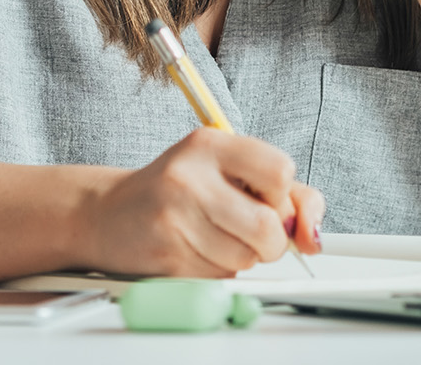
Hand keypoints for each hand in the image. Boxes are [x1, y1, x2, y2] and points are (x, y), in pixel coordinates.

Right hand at [78, 129, 323, 277]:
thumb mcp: (228, 173)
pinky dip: (216, 274)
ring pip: (246, 258)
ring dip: (240, 259)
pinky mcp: (166, 253)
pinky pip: (219, 278)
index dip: (283, 197)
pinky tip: (193, 251)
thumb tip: (313, 235)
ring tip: (213, 237)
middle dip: (269, 241)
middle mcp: (191, 173)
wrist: (107, 214)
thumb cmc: (177, 192)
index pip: (281, 170)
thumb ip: (285, 196)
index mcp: (210, 143)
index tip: (268, 201)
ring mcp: (175, 214)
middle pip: (269, 225)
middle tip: (249, 232)